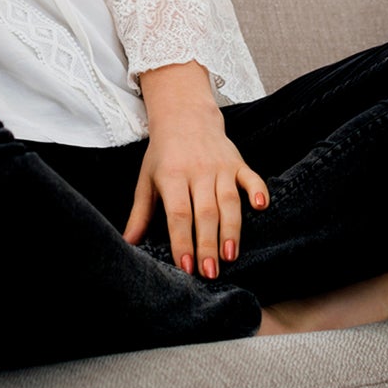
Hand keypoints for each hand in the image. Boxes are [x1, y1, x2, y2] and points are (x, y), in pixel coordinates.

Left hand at [125, 64, 269, 278]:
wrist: (184, 115)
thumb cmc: (163, 154)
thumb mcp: (146, 179)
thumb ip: (140, 213)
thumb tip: (127, 244)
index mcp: (172, 176)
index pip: (178, 214)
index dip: (182, 241)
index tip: (185, 268)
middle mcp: (198, 171)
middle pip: (205, 212)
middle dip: (208, 245)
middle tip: (210, 273)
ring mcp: (220, 166)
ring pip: (228, 201)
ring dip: (231, 229)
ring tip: (230, 256)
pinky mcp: (237, 162)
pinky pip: (251, 177)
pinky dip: (258, 190)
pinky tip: (261, 207)